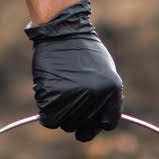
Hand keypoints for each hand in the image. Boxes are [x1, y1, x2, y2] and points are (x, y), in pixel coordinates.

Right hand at [26, 0, 123, 140]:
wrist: (62, 31)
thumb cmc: (82, 49)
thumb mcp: (104, 72)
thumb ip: (104, 97)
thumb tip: (98, 121)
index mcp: (112, 92)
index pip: (107, 124)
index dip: (96, 124)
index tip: (87, 121)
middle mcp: (95, 98)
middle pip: (84, 128)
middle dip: (76, 119)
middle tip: (69, 102)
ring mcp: (73, 100)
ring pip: (65, 125)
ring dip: (60, 114)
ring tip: (59, 92)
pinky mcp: (52, 99)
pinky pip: (49, 120)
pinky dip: (46, 112)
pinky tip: (48, 95)